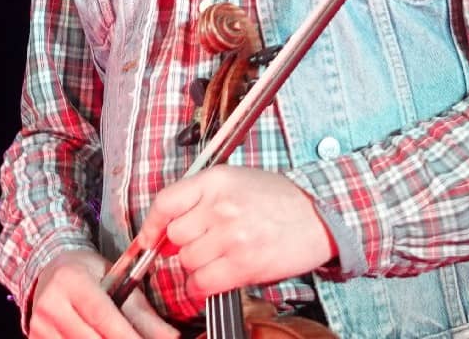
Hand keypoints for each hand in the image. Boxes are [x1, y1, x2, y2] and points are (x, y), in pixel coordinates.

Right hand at [29, 248, 176, 338]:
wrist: (49, 271)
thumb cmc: (87, 275)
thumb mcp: (116, 282)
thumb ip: (143, 313)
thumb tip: (171, 338)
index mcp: (70, 281)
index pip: (103, 316)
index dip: (127, 337)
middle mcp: (49, 303)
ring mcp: (39, 325)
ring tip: (119, 337)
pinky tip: (98, 338)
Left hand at [138, 166, 335, 298]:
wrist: (320, 214)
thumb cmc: (278, 198)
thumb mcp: (235, 181)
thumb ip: (200, 198)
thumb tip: (166, 228)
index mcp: (215, 180)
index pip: (165, 202)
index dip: (151, 224)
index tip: (148, 237)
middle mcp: (220, 206)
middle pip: (175, 236)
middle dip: (182, 246)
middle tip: (198, 247)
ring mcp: (232, 236)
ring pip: (188, 261)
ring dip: (194, 268)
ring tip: (213, 261)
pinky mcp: (246, 264)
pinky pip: (204, 282)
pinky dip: (200, 287)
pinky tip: (210, 281)